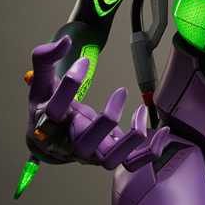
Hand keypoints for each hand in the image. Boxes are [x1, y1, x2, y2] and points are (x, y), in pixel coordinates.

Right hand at [26, 37, 170, 168]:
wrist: (49, 141)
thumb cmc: (47, 107)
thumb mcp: (42, 82)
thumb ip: (45, 59)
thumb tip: (65, 42)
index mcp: (48, 124)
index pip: (55, 110)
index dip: (70, 84)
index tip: (85, 61)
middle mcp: (69, 145)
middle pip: (85, 145)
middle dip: (107, 119)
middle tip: (121, 90)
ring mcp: (91, 154)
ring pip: (111, 160)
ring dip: (131, 138)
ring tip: (142, 110)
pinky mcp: (108, 156)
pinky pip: (132, 163)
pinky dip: (150, 151)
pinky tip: (162, 130)